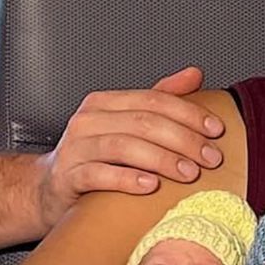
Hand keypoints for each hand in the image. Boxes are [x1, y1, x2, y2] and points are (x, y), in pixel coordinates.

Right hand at [34, 67, 223, 229]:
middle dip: (183, 139)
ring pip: (123, 146)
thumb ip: (159, 99)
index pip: (154, 100)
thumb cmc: (93, 157)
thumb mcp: (126, 125)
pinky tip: (151, 186)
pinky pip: (99, 175)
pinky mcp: (66, 177)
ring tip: (189, 173)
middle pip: (143, 122)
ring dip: (162, 159)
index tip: (215, 131)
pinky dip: (127, 179)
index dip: (188, 113)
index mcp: (105, 103)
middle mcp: (88, 120)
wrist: (49, 189)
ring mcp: (75, 148)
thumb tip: (194, 75)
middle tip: (210, 158)